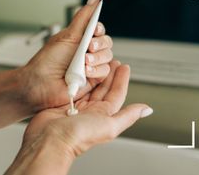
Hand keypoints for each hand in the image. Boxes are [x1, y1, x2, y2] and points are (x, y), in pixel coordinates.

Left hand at [19, 0, 113, 110]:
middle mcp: (86, 52)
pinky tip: (86, 71)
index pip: (98, 30)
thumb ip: (84, 17)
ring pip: (107, 57)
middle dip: (99, 44)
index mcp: (79, 40)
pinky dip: (97, 70)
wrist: (40, 84)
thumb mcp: (67, 35)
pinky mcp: (93, 80)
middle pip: (106, 43)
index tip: (94, 30)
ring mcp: (90, 66)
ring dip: (97, 58)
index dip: (99, 30)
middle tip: (88, 47)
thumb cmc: (48, 61)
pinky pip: (105, 72)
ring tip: (84, 61)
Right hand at [22, 61, 151, 158]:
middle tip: (111, 60)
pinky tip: (78, 70)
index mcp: (103, 115)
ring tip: (96, 61)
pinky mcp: (63, 103)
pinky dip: (77, 78)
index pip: (117, 94)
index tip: (124, 66)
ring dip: (93, 74)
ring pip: (89, 87)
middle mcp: (91, 111)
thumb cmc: (79, 135)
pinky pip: (73, 88)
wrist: (51, 139)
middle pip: (103, 88)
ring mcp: (76, 107)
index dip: (121, 79)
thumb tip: (146, 110)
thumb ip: (128, 116)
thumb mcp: (109, 125)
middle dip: (108, 74)